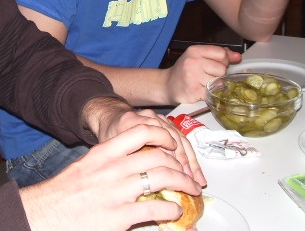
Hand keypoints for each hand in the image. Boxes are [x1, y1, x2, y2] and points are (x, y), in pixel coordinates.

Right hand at [19, 125, 202, 230]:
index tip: (173, 143)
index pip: (140, 132)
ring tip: (190, 188)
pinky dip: (171, 209)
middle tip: (188, 172)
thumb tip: (130, 164)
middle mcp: (112, 168)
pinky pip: (155, 208)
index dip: (163, 135)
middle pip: (158, 156)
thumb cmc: (61, 195)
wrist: (42, 215)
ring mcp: (117, 191)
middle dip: (180, 164)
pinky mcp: (119, 216)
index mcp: (103, 153)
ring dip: (183, 183)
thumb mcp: (85, 168)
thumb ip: (107, 162)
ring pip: (162, 178)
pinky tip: (174, 211)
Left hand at [82, 98, 206, 185]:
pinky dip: (188, 153)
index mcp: (130, 123)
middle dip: (184, 163)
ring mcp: (156, 117)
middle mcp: (146, 117)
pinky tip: (193, 168)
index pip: (154, 138)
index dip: (168, 159)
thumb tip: (141, 187)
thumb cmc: (109, 138)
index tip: (176, 177)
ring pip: (179, 137)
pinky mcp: (164, 120)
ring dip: (190, 159)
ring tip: (196, 178)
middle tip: (191, 183)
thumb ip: (122, 164)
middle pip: (171, 138)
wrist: (111, 117)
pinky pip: (180, 135)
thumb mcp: (107, 151)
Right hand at [165, 45, 241, 103]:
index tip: (217, 66)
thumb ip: (218, 55)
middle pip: (222, 69)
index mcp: (195, 50)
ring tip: (204, 85)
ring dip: (214, 86)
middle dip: (218, 75)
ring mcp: (192, 77)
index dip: (223, 62)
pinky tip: (202, 92)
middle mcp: (193, 61)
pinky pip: (212, 94)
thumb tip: (238, 57)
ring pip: (219, 82)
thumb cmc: (185, 71)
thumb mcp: (199, 57)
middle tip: (207, 77)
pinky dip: (210, 95)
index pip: (222, 54)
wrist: (167, 85)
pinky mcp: (194, 91)